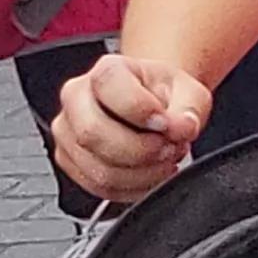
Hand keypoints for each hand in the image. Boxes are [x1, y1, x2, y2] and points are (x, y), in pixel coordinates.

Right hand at [53, 53, 208, 202]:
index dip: (143, 112)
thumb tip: (182, 128)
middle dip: (140, 151)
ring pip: (96, 167)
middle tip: (169, 148)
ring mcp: (67, 130)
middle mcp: (77, 97)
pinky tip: (150, 173)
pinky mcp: (69, 160)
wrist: (153, 107)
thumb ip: (189, 108)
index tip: (167, 124)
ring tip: (164, 160)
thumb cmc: (165, 96)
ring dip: (140, 173)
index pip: (111, 88)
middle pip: (92, 134)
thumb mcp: (190, 93)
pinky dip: (132, 187)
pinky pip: (98, 186)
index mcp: (108, 70)